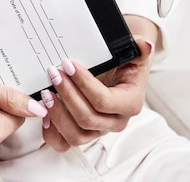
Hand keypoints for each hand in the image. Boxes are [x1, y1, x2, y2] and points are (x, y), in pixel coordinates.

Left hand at [40, 22, 154, 150]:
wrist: (118, 72)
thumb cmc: (124, 63)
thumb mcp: (133, 53)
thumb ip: (139, 49)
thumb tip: (144, 45)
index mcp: (130, 103)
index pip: (104, 101)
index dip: (83, 84)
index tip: (68, 65)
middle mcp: (116, 122)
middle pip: (87, 119)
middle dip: (67, 95)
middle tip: (53, 74)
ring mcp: (98, 131)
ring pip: (75, 135)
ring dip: (57, 114)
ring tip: (46, 93)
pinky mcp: (83, 134)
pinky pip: (64, 144)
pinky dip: (52, 132)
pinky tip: (45, 113)